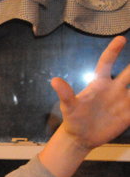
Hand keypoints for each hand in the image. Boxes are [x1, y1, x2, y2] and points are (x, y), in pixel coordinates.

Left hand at [50, 36, 129, 150]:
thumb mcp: (68, 107)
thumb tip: (54, 81)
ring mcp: (122, 101)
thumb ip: (65, 94)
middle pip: (129, 73)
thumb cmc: (73, 119)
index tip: (121, 39)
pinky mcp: (128, 115)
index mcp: (99, 84)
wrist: (80, 137)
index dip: (113, 51)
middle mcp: (114, 89)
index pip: (106, 63)